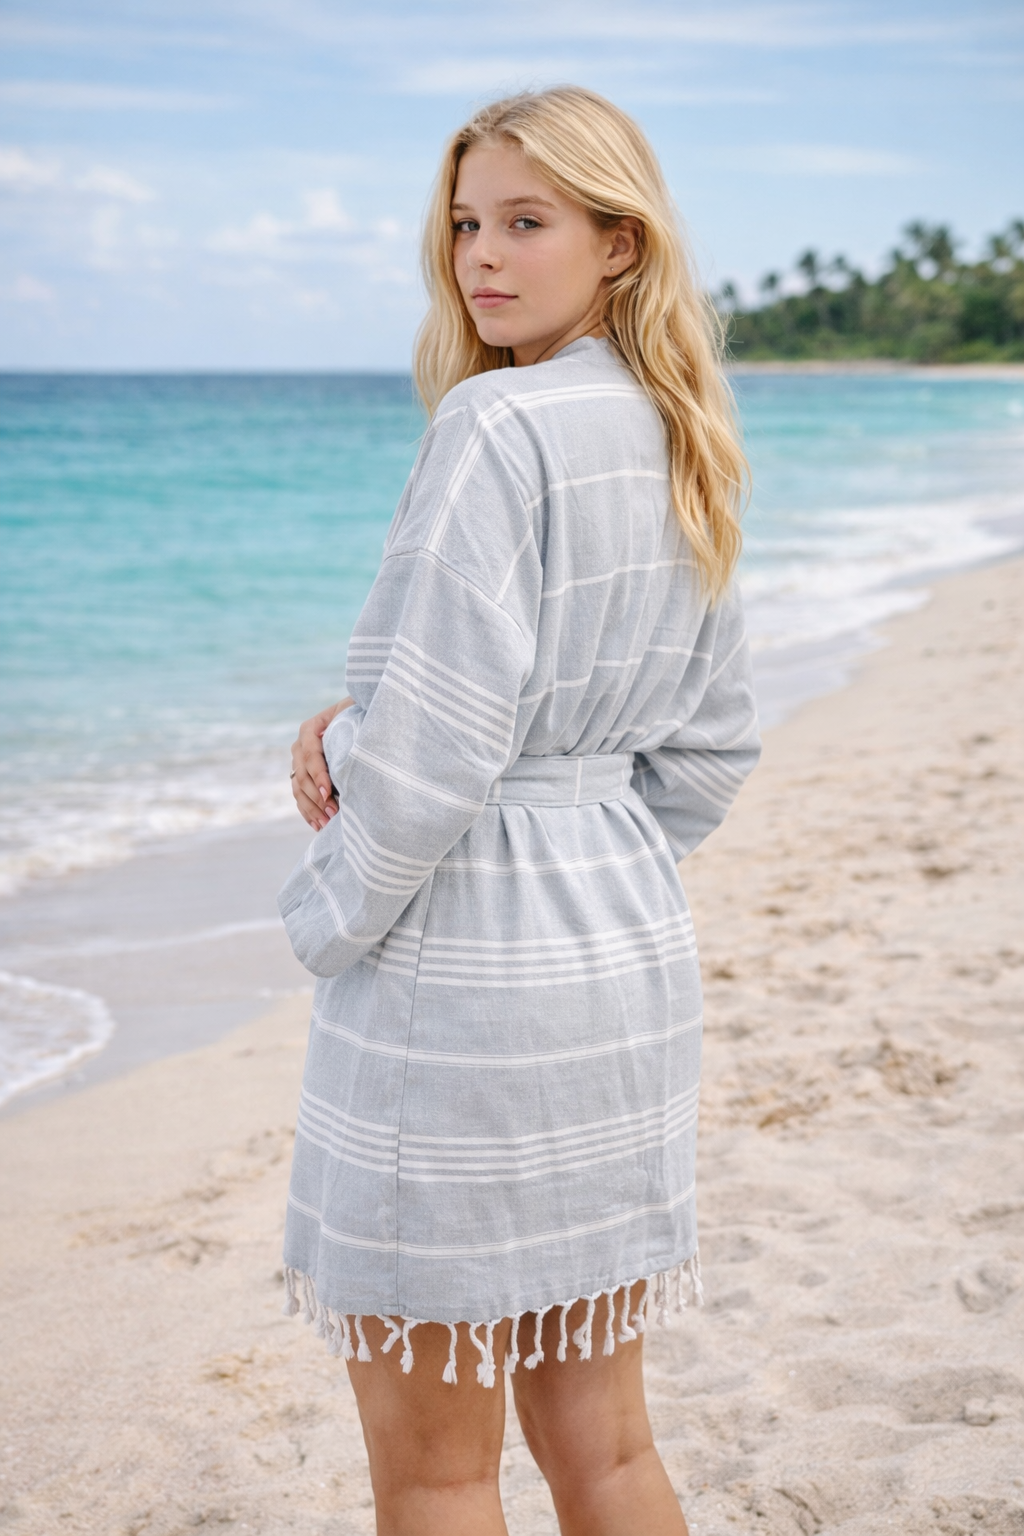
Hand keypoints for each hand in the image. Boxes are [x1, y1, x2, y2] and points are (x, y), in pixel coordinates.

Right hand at [290, 699, 351, 829]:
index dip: (317, 774)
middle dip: (316, 796)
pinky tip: (318, 826)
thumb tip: (367, 737)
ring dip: (312, 808)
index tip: (327, 791)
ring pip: (298, 789)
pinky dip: (308, 813)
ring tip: (326, 823)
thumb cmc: (359, 715)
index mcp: (310, 729)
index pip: (310, 754)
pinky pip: (300, 798)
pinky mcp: (303, 777)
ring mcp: (299, 763)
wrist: (353, 718)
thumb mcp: (356, 713)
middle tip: (332, 812)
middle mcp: (300, 746)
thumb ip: (355, 721)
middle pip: (302, 774)